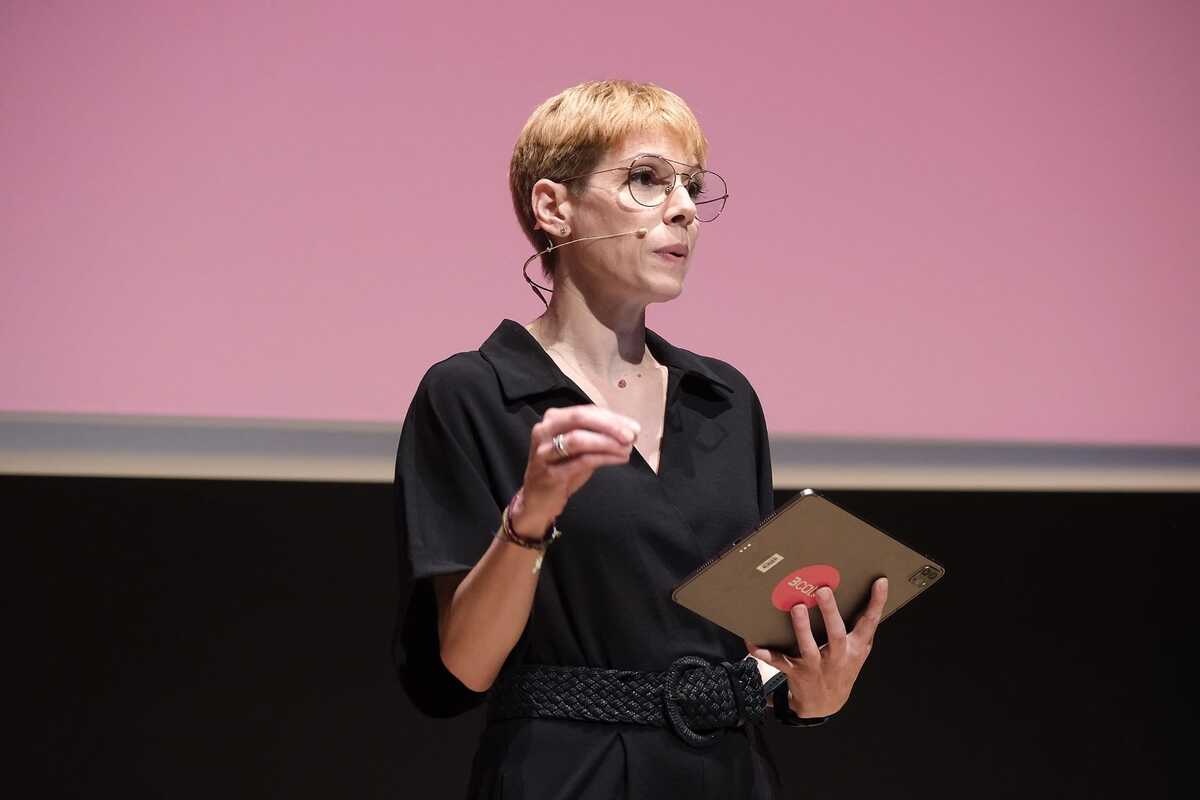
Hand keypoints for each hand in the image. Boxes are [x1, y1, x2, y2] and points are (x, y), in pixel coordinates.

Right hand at [513, 405, 640, 537]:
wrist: (537, 500)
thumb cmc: (561, 470)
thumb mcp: (579, 449)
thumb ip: (598, 436)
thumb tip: (630, 431)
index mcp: (553, 418)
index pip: (586, 411)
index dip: (613, 417)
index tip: (634, 427)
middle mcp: (544, 430)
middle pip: (580, 418)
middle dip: (610, 426)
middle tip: (632, 435)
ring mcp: (544, 452)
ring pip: (578, 439)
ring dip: (608, 443)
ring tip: (627, 449)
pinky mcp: (549, 473)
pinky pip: (581, 461)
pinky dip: (604, 458)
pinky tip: (619, 459)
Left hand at [746, 577, 887, 718]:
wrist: (827, 704)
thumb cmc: (842, 667)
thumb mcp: (858, 650)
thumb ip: (861, 626)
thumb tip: (868, 592)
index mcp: (855, 647)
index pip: (869, 623)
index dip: (877, 603)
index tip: (879, 582)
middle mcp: (837, 656)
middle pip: (836, 633)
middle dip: (829, 612)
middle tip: (823, 591)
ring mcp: (816, 665)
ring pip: (809, 647)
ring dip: (802, 628)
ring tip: (797, 608)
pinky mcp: (796, 672)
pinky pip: (778, 662)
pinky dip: (764, 654)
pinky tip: (752, 645)